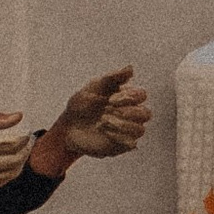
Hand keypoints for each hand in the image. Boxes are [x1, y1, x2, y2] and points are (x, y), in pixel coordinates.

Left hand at [33, 66, 149, 175]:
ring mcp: (126, 132)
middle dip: (130, 112)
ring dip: (123, 125)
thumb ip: (112, 78)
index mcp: (126, 98)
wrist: (67, 126)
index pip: (142, 95)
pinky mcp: (120, 146)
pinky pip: (129, 144)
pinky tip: (103, 131)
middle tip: (109, 111)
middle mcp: (130, 115)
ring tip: (103, 122)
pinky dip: (117, 137)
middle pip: (146, 114)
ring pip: (140, 130)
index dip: (131, 97)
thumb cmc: (81, 104)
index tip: (110, 99)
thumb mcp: (93, 88)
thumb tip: (131, 68)